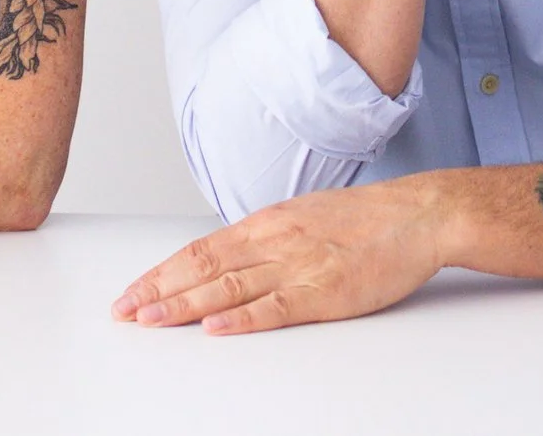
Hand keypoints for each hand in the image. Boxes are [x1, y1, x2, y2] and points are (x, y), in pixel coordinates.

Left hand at [114, 177, 445, 334]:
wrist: (417, 214)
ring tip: (151, 319)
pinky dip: (241, 319)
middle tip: (125, 311)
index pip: (201, 249)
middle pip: (204, 267)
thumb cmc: (366, 219)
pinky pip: (275, 308)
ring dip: (184, 305)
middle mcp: (276, 240)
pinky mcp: (325, 292)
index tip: (133, 290)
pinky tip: (214, 328)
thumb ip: (264, 238)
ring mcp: (299, 266)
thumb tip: (226, 258)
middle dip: (159, 291)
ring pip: (229, 288)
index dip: (162, 272)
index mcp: (268, 222)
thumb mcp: (303, 216)